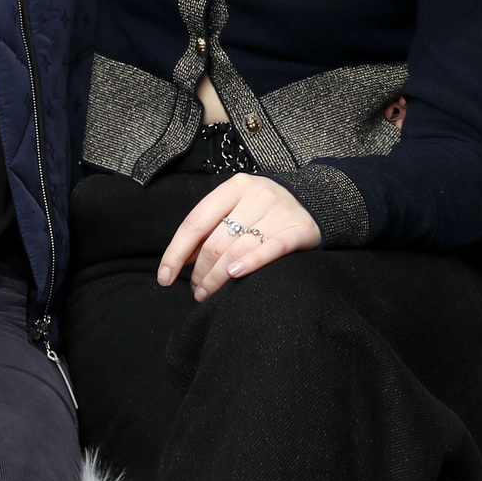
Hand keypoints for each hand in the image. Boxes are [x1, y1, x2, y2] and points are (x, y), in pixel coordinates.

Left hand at [158, 173, 321, 301]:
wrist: (316, 202)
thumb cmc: (265, 211)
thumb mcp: (236, 208)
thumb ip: (210, 228)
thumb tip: (180, 259)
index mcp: (234, 187)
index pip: (195, 222)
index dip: (176, 252)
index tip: (165, 277)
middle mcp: (257, 195)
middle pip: (216, 241)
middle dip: (200, 271)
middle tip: (195, 290)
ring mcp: (280, 211)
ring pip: (238, 249)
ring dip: (217, 277)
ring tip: (208, 293)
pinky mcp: (301, 228)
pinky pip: (272, 249)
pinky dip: (251, 263)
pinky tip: (235, 276)